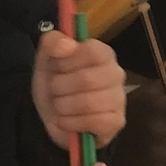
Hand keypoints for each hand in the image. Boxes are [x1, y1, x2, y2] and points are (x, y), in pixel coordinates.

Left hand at [31, 29, 126, 152]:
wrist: (51, 111)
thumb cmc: (55, 80)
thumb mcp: (46, 56)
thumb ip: (52, 42)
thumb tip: (67, 45)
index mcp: (103, 53)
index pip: (92, 51)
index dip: (68, 61)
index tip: (57, 67)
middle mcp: (116, 74)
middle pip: (87, 80)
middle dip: (60, 87)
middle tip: (55, 89)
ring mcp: (119, 99)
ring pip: (88, 104)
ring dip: (63, 106)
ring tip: (59, 105)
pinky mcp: (116, 122)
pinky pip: (95, 123)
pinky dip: (72, 123)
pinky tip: (66, 120)